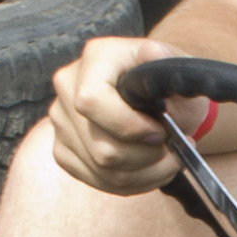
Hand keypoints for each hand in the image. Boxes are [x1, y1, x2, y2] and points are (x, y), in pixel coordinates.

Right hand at [45, 34, 194, 198]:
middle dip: (147, 157)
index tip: (161, 132)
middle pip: (100, 147)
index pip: (91, 101)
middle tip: (173, 148)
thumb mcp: (174, 69)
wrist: (155, 96)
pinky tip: (150, 168)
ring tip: (169, 160)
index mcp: (96, 58)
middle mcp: (68, 86)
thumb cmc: (164, 83)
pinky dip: (132, 183)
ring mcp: (62, 121)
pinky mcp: (63, 149)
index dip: (129, 127)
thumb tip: (154, 54)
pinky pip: (96, 180)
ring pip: (102, 170)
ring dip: (145, 174)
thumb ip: (166, 65)